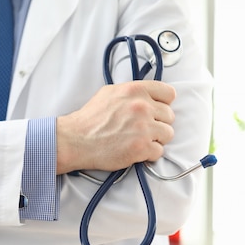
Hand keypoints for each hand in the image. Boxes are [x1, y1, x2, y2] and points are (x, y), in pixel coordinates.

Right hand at [56, 80, 175, 173]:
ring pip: (168, 134)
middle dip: (157, 123)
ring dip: (156, 139)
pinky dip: (148, 154)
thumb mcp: (109, 93)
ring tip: (139, 140)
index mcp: (135, 90)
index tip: (156, 111)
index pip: (169, 94)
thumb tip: (147, 96)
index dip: (163, 104)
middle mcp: (142, 107)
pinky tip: (135, 151)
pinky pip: (159, 152)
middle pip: (169, 116)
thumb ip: (131, 93)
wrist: (75, 140)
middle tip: (142, 129)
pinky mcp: (141, 147)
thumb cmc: (89, 119)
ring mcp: (143, 128)